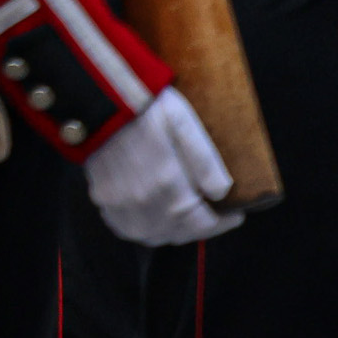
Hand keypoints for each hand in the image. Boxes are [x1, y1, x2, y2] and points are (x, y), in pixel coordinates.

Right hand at [82, 91, 239, 246]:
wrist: (101, 101)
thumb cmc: (148, 109)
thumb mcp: (186, 125)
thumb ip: (206, 163)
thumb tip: (222, 193)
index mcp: (166, 183)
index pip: (199, 222)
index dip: (221, 224)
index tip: (236, 216)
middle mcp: (141, 201)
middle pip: (176, 233)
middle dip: (200, 230)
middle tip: (215, 218)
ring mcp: (117, 203)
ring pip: (150, 236)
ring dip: (174, 233)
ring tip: (190, 220)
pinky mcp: (101, 199)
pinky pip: (125, 228)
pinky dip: (145, 230)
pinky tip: (157, 219)